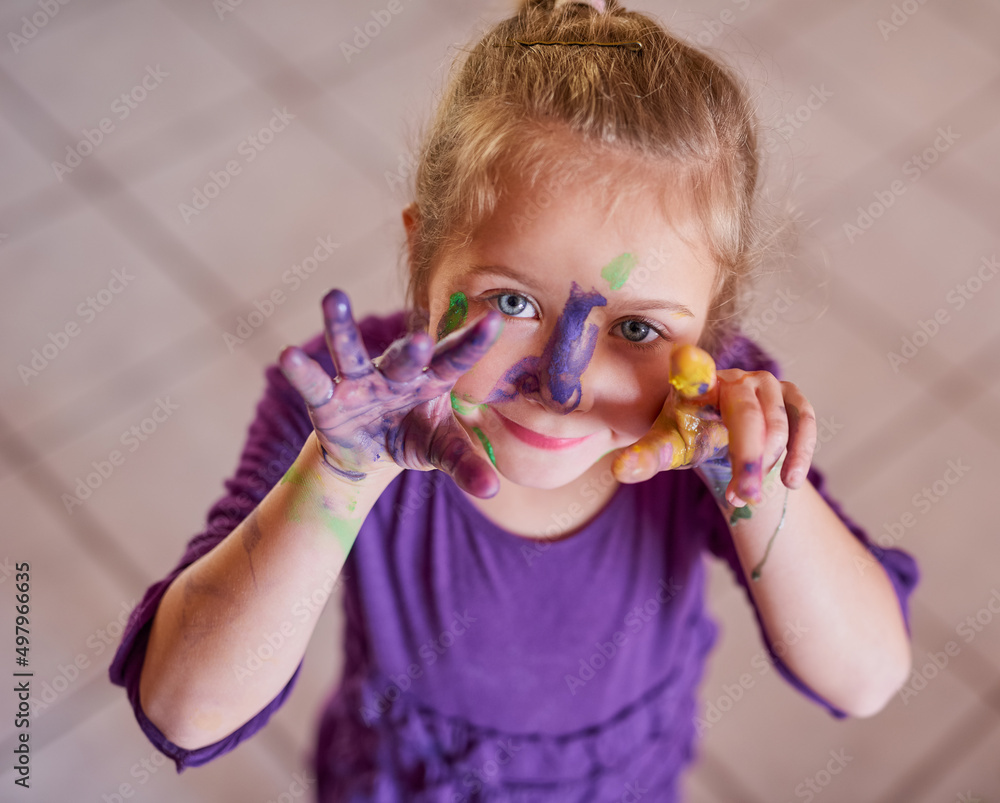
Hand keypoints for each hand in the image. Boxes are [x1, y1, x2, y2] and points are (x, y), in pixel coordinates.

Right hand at [277, 289, 504, 497]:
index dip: (472, 343)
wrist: (370, 455)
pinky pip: (314, 384)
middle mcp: (395, 373)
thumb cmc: (414, 438)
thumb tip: (492, 491)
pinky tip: (287, 355)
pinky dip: (302, 371)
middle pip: (405, 357)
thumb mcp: (441, 452)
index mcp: (431, 380)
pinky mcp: (328, 400)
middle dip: (412, 350)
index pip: (455, 360)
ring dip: (341, 327)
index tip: (494, 322)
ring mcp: (359, 383)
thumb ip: (465, 465)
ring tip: (333, 298)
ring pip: (350, 351)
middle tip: (422, 340)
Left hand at [611, 344, 816, 505]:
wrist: (725, 440)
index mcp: (697, 384)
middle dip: (747, 458)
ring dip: (765, 464)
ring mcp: (765, 384)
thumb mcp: (667, 449)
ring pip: (776, 424)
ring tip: (748, 495)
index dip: (691, 365)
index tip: (684, 357)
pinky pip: (803, 420)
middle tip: (743, 496)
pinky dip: (800, 453)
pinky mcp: (791, 397)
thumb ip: (645, 458)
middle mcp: (733, 377)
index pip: (692, 372)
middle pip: (746, 413)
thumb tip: (620, 471)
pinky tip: (789, 481)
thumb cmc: (691, 438)